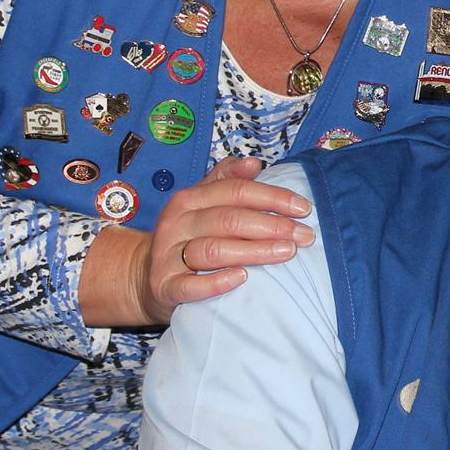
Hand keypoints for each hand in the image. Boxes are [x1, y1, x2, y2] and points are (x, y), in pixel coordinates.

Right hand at [81, 156, 314, 327]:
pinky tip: (242, 278)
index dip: (272, 197)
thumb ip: (225, 180)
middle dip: (271, 226)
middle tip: (304, 236)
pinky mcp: (165, 286)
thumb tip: (254, 162)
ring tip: (286, 253)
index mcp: (189, 199)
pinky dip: (216, 282)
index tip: (304, 208)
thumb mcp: (201, 204)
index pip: (235, 191)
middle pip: (228, 219)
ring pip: (213, 250)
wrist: (144, 276)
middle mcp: (177, 223)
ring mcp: (168, 255)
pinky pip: (190, 285)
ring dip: (253, 251)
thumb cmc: (186, 237)